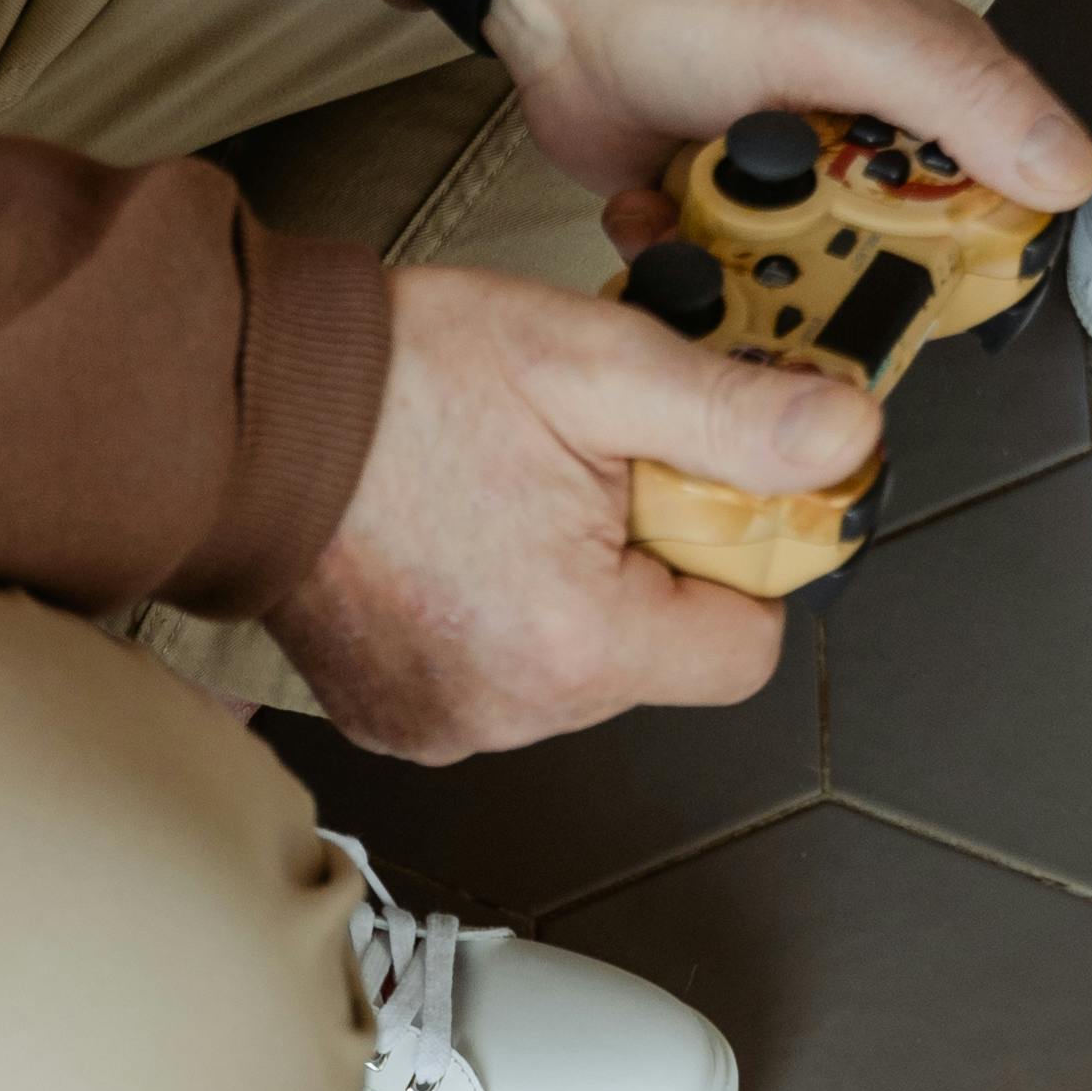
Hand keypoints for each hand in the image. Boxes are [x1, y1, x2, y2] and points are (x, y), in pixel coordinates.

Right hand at [264, 262, 872, 760]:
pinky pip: (494, 683)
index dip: (737, 563)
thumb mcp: (597, 364)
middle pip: (657, 659)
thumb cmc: (395, 384)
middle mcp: (512, 710)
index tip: (692, 496)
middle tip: (576, 480)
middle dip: (644, 569)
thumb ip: (737, 414)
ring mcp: (447, 727)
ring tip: (501, 507)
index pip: (746, 651)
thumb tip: (844, 443)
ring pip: (576, 672)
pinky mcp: (398, 721)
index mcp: (576, 641)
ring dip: (566, 593)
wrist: (247, 408)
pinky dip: (492, 621)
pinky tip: (454, 550)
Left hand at [488, 0, 1091, 233]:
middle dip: (839, 287)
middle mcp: (855, 147)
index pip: (986, 199)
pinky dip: (682, 274)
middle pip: (885, 264)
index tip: (927, 297)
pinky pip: (713, 285)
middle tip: (793, 269)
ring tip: (716, 244)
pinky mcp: (706, 214)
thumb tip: (1065, 172)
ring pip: (795, 286)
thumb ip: (965, 98)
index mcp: (919, 94)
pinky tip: (659, 226)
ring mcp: (778, 186)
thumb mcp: (859, 34)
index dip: (968, 261)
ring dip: (752, 284)